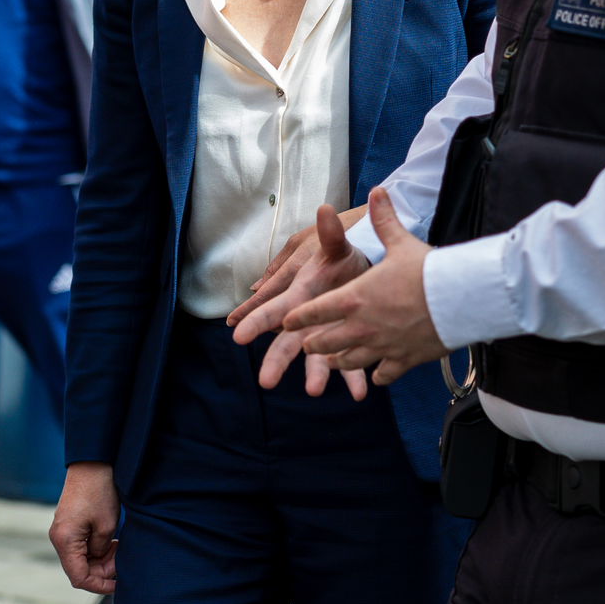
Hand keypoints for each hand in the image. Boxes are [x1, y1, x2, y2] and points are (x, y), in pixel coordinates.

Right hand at [50, 462, 118, 593]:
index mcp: (65, 541)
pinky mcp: (68, 525)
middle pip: (79, 569)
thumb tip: (98, 559)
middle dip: (102, 570)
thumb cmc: (99, 492)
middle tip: (121, 559)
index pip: (79, 577)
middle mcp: (59, 539)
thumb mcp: (106, 526)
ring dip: (101, 558)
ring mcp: (62, 531)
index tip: (117, 585)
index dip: (99, 585)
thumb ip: (101, 551)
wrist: (92, 463)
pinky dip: (96, 548)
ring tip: (118, 546)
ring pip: (81, 558)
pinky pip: (81, 546)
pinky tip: (110, 540)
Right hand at [230, 204, 370, 396]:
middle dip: (277, 361)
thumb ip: (331, 232)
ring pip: (318, 358)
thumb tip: (324, 210)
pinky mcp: (348, 343)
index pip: (271, 309)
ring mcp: (326, 335)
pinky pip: (350, 364)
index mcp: (298, 297)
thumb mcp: (337, 246)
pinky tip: (362, 394)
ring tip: (315, 391)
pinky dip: (354, 378)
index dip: (255, 321)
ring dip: (317, 374)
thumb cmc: (345, 258)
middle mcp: (306, 321)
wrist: (368, 272)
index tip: (237, 335)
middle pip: (287, 343)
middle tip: (266, 382)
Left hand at [282, 187, 448, 386]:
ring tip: (331, 362)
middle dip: (314, 344)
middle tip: (308, 345)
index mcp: (353, 298)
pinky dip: (377, 375)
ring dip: (338, 362)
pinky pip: (383, 374)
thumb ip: (383, 219)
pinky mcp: (403, 360)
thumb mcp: (400, 242)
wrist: (460, 298)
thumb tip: (377, 190)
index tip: (285, 323)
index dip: (298, 318)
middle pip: (326, 342)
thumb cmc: (426, 269)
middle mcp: (362, 326)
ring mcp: (381, 347)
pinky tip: (375, 376)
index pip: (315, 311)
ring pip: (350, 361)